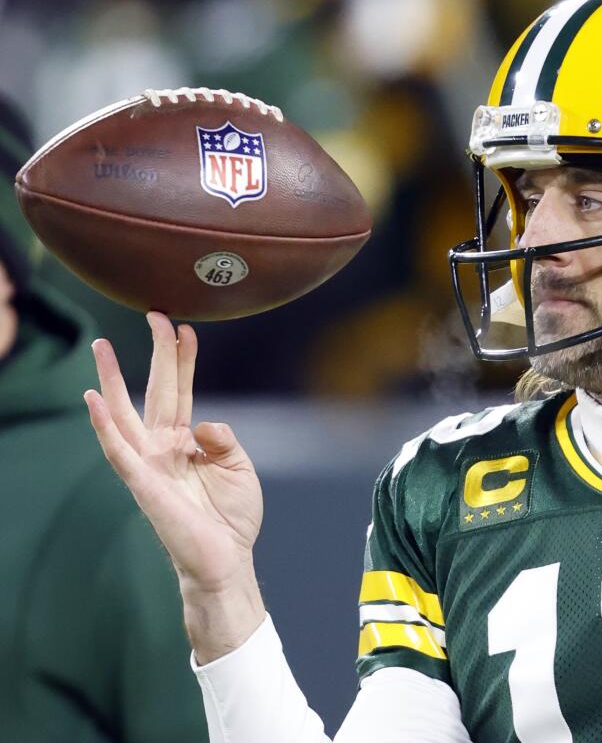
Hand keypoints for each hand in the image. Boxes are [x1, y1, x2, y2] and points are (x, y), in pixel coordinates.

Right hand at [85, 312, 264, 659]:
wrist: (226, 559)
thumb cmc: (232, 517)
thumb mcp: (239, 467)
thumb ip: (224, 438)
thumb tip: (204, 423)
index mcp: (187, 441)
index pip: (180, 390)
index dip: (182, 360)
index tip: (186, 327)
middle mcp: (163, 447)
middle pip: (154, 390)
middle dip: (154, 353)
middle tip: (154, 314)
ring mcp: (149, 463)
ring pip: (124, 413)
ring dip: (111, 380)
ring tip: (100, 347)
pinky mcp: (142, 483)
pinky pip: (118, 450)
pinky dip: (103, 425)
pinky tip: (91, 400)